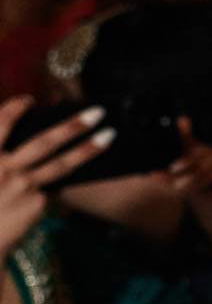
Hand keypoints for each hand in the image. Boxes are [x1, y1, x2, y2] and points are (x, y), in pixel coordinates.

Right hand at [0, 100, 111, 262]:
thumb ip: (3, 155)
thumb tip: (27, 138)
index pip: (0, 124)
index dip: (14, 109)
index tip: (28, 100)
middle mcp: (4, 169)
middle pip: (44, 142)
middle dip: (73, 125)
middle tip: (98, 112)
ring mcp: (23, 186)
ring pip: (61, 165)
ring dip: (88, 149)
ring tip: (109, 135)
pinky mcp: (37, 203)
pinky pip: (55, 185)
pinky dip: (65, 177)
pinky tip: (83, 169)